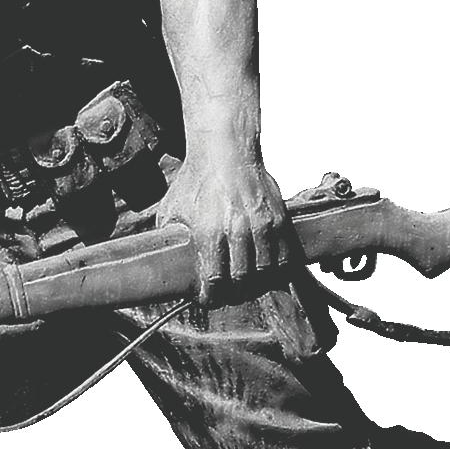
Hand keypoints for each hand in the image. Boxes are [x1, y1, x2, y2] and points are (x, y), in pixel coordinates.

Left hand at [156, 138, 291, 300]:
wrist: (225, 149)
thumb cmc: (197, 177)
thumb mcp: (172, 208)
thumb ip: (170, 237)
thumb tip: (165, 260)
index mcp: (209, 232)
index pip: (214, 281)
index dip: (211, 297)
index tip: (208, 299)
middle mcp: (237, 231)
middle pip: (241, 281)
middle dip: (234, 294)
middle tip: (228, 295)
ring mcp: (261, 225)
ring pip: (265, 272)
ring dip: (257, 284)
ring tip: (248, 285)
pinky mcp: (278, 218)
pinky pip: (284, 255)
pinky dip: (278, 269)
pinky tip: (268, 271)